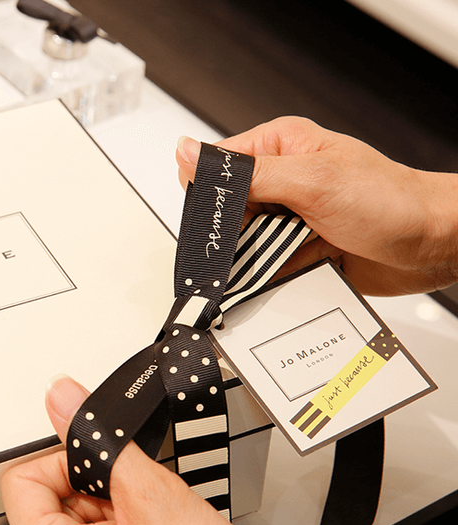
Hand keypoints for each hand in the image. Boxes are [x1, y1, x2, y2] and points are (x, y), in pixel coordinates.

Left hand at [1, 376, 280, 524]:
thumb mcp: (152, 495)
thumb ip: (99, 440)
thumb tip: (62, 398)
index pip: (20, 481)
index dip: (62, 459)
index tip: (97, 462)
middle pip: (46, 501)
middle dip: (91, 487)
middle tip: (134, 499)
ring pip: (71, 521)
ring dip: (108, 509)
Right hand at [176, 117, 457, 295]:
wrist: (436, 245)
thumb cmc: (391, 200)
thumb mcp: (312, 180)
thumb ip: (247, 173)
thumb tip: (188, 154)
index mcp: (278, 147)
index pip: (216, 169)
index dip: (212, 198)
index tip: (224, 221)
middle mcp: (279, 182)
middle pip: (224, 214)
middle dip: (237, 236)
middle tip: (265, 240)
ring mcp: (287, 219)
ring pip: (241, 247)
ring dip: (257, 260)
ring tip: (289, 256)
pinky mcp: (295, 251)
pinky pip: (263, 270)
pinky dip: (270, 279)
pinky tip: (292, 273)